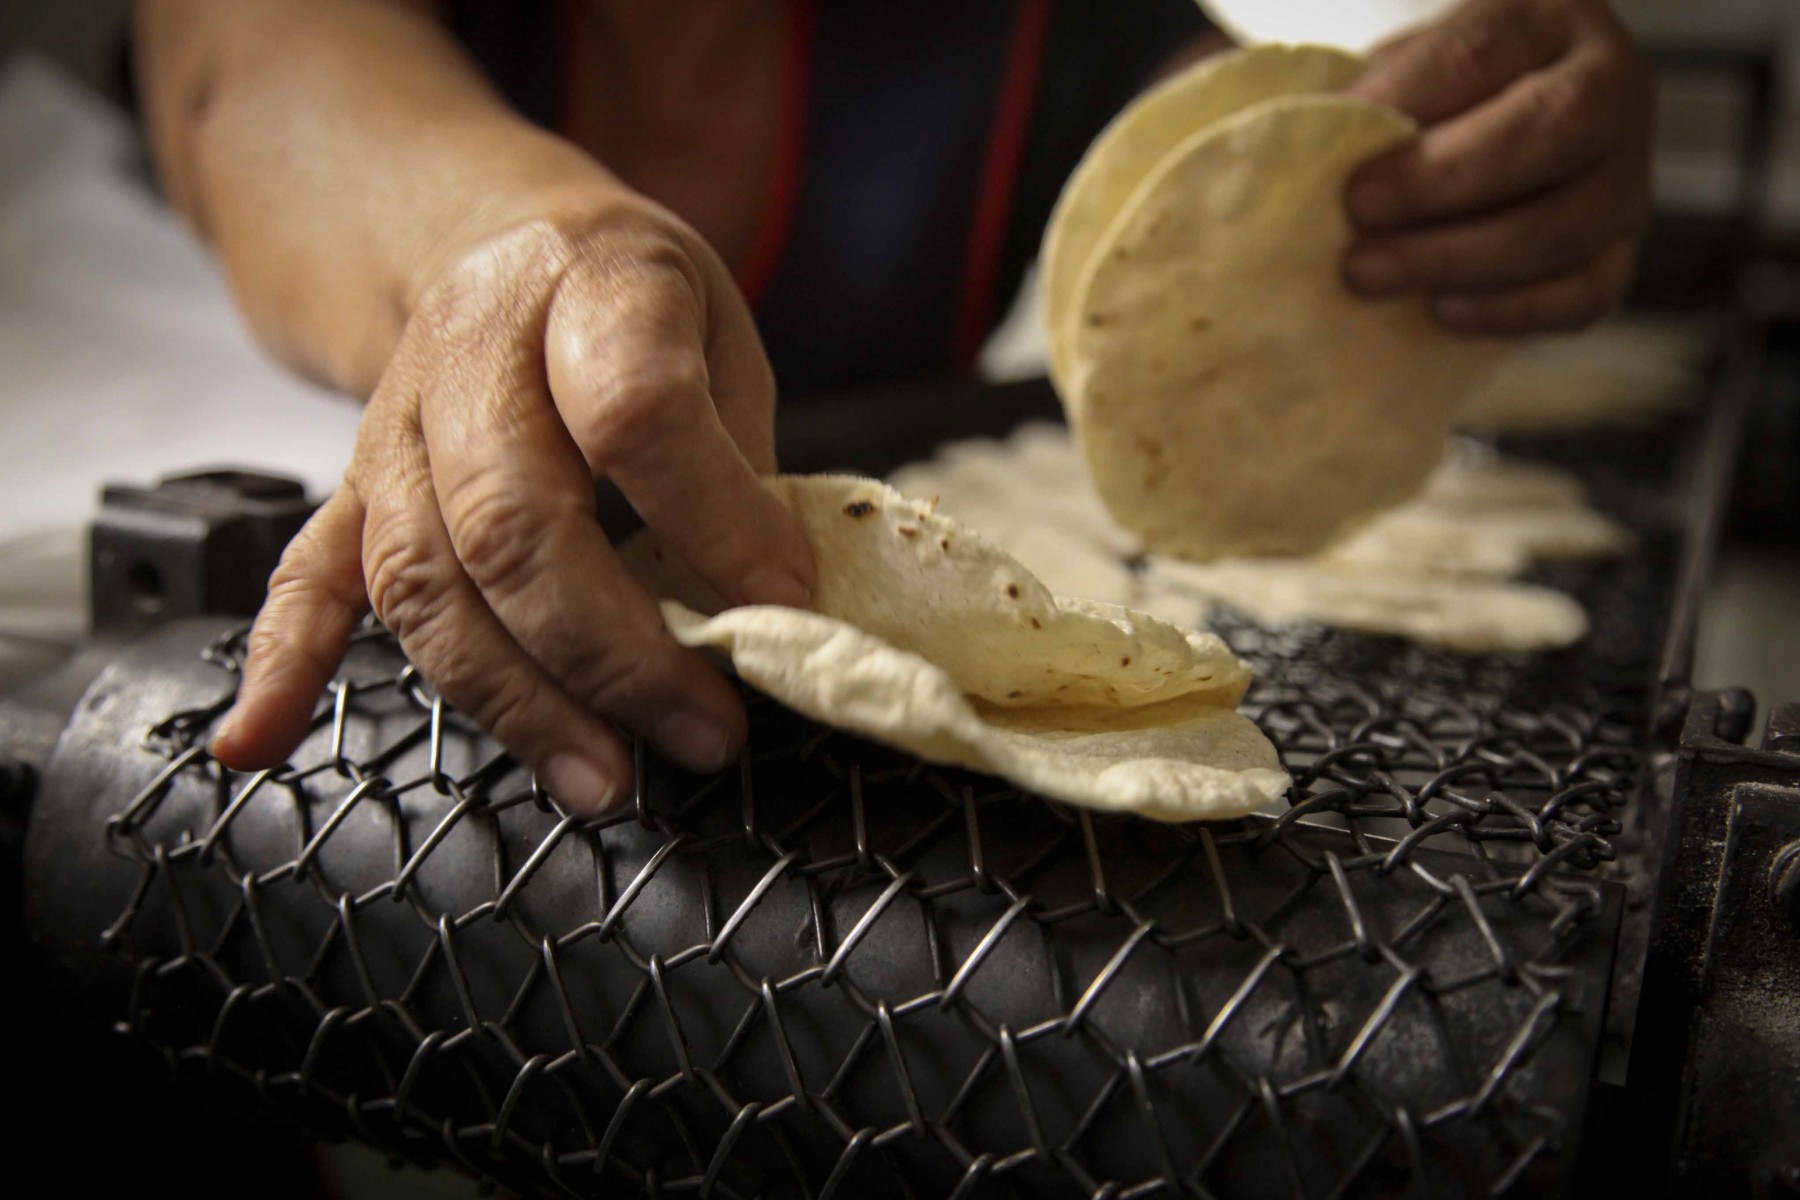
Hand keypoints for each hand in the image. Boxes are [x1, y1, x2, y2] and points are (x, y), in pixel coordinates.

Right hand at [210, 195, 816, 811]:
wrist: (501, 242)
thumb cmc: (634, 304)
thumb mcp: (724, 338)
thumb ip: (742, 464)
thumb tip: (770, 611)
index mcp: (589, 285)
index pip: (636, 409)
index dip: (715, 521)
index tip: (780, 604)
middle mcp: (472, 352)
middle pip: (513, 522)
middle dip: (615, 654)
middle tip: (703, 732)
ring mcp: (394, 424)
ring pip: (424, 578)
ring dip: (515, 699)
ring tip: (604, 778)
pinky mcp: (352, 486)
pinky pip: (305, 578)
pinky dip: (286, 667)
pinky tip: (258, 742)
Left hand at [1341, 0, 1653, 333]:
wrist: (1485, 141)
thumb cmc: (1431, 103)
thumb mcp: (1404, 73)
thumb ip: (1369, 101)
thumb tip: (1303, 155)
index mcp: (1550, 20)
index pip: (1486, 52)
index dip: (1410, 100)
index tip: (1343, 143)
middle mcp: (1611, 89)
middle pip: (1552, 130)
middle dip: (1444, 182)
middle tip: (1357, 214)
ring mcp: (1628, 176)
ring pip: (1566, 223)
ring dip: (1456, 257)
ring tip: (1369, 274)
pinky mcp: (1619, 253)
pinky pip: (1584, 293)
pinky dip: (1508, 310)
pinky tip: (1440, 311)